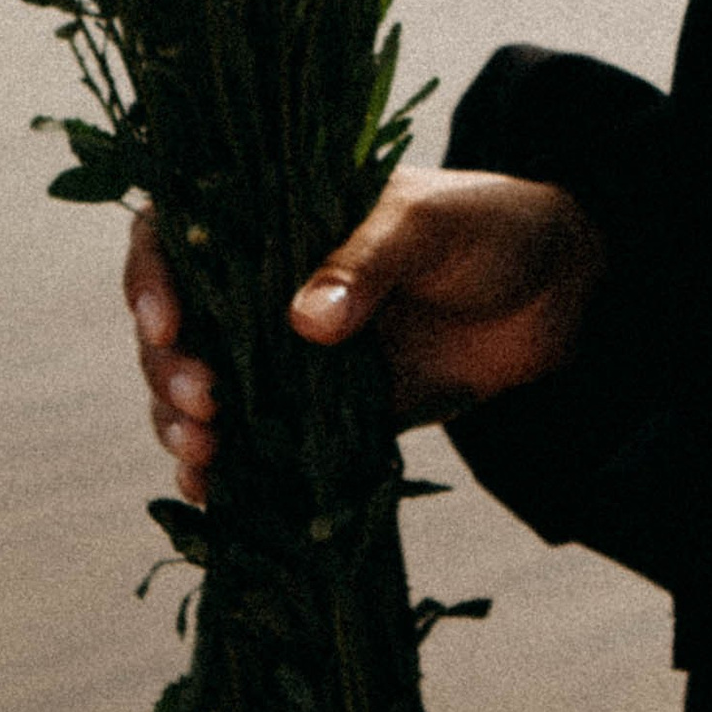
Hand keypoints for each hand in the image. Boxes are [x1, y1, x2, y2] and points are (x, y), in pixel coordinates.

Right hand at [124, 170, 604, 505]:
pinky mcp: (316, 413)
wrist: (557, 295)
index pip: (180, 233)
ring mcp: (285, 353)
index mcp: (278, 216)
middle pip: (175, 326)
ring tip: (206, 451)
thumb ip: (369, 262)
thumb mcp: (430, 225)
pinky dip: (223, 474)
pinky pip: (250, 446)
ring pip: (197, 391)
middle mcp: (265, 284)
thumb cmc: (489, 229)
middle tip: (204, 400)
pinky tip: (214, 495)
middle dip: (168, 368)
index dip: (153, 275)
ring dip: (182, 425)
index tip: (169, 321)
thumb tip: (305, 321)